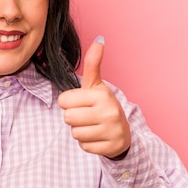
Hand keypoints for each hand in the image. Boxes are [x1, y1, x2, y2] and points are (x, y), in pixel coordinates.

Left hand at [57, 37, 130, 158]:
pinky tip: (98, 137)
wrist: (123, 131)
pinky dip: (88, 144)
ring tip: (93, 126)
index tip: (82, 103)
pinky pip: (84, 147)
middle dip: (73, 118)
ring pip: (75, 133)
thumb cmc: (102, 106)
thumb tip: (99, 40)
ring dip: (80, 131)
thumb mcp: (96, 85)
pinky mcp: (111, 147)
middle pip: (67, 118)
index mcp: (101, 94)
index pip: (63, 101)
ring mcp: (111, 130)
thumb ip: (93, 64)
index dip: (69, 103)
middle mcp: (108, 111)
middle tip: (87, 116)